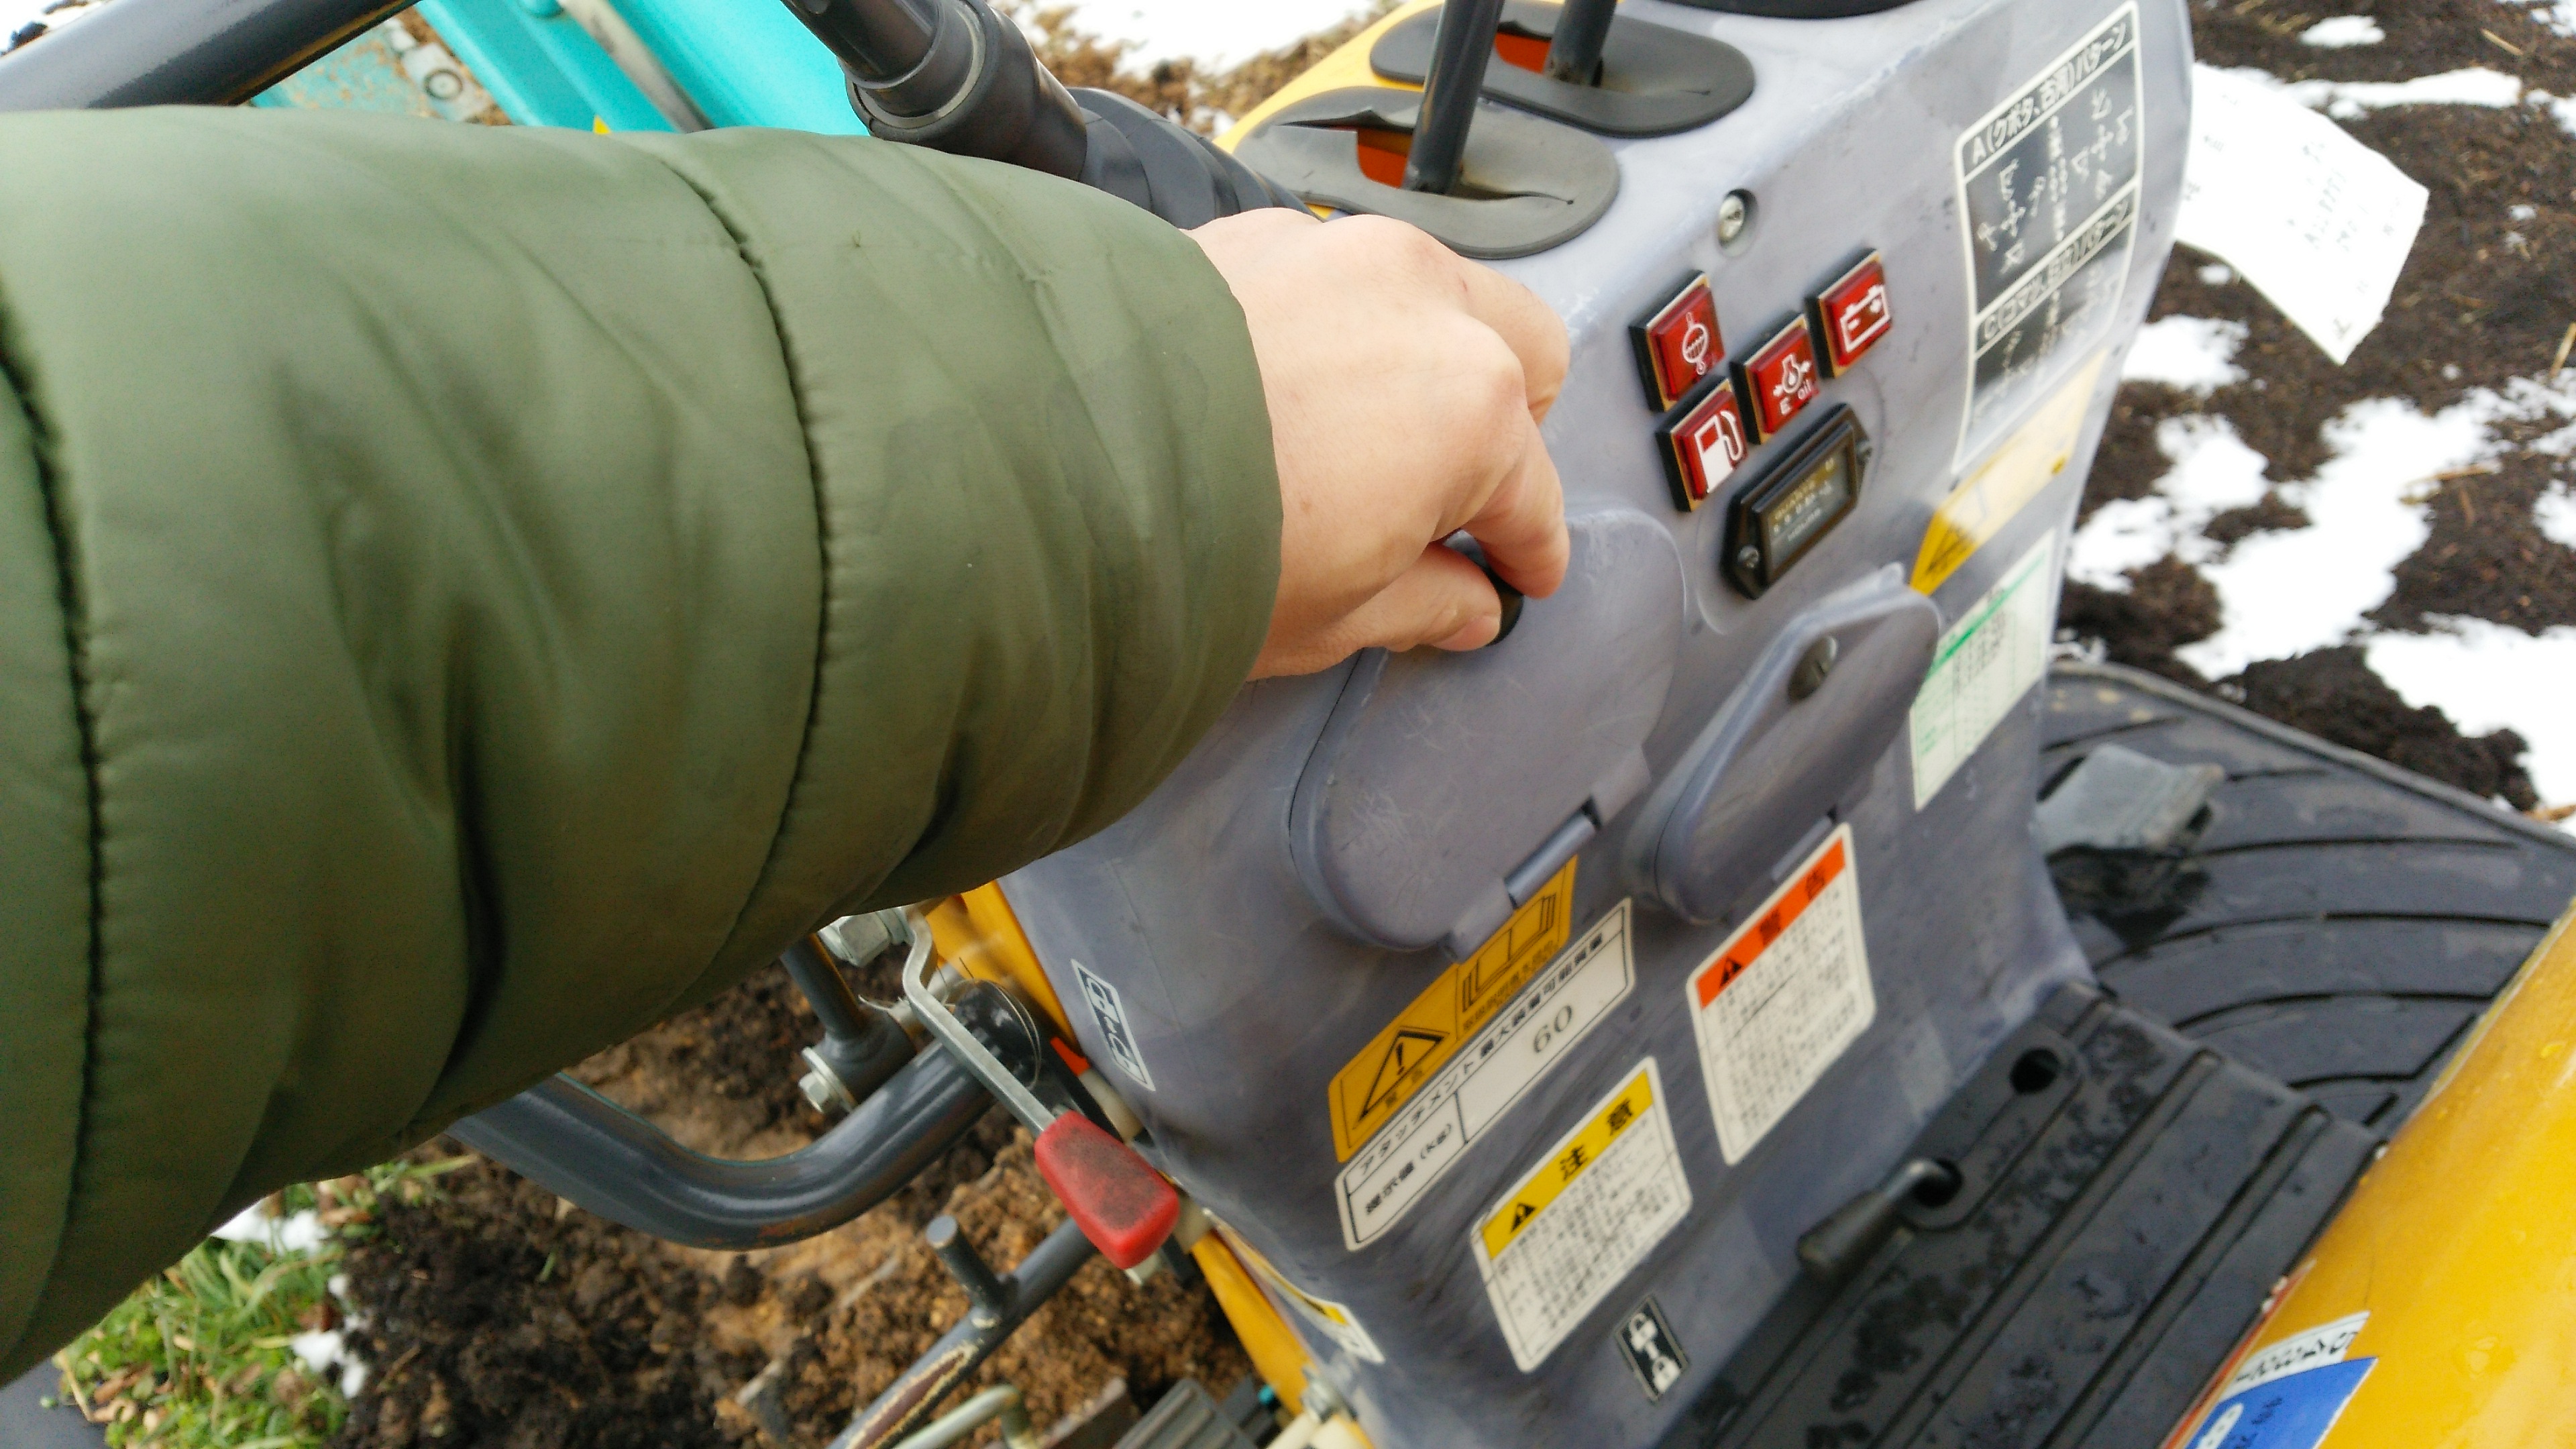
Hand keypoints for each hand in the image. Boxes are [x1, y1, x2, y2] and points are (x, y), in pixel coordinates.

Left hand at [1187, 209, 1569, 678]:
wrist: (1041, 468)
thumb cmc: (1187, 552)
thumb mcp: (1331, 617)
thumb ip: (1423, 602)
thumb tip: (1467, 607)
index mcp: (1472, 408)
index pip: (1533, 494)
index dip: (1529, 549)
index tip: (1518, 572)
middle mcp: (1419, 304)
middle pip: (1521, 354)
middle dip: (1507, 424)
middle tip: (1448, 494)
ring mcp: (1336, 253)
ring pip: (1430, 295)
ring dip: (1420, 361)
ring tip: (1358, 442)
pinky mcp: (1254, 234)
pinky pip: (1334, 274)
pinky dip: (1333, 327)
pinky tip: (1280, 393)